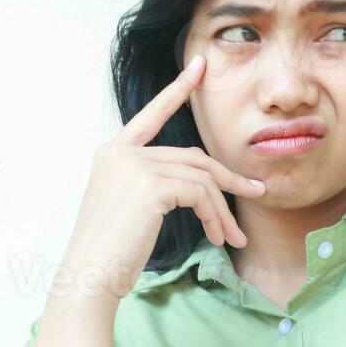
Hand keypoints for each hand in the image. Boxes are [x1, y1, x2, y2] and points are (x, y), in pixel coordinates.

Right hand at [59, 54, 267, 302]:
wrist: (89, 279)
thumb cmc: (111, 255)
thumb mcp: (133, 210)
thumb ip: (156, 185)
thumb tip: (202, 186)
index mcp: (112, 153)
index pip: (152, 115)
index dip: (178, 90)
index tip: (199, 67)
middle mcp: (120, 152)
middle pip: (192, 157)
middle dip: (227, 179)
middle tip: (256, 194)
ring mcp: (134, 165)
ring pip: (201, 177)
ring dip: (223, 209)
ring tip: (233, 238)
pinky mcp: (150, 185)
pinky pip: (200, 193)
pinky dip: (215, 216)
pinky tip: (217, 237)